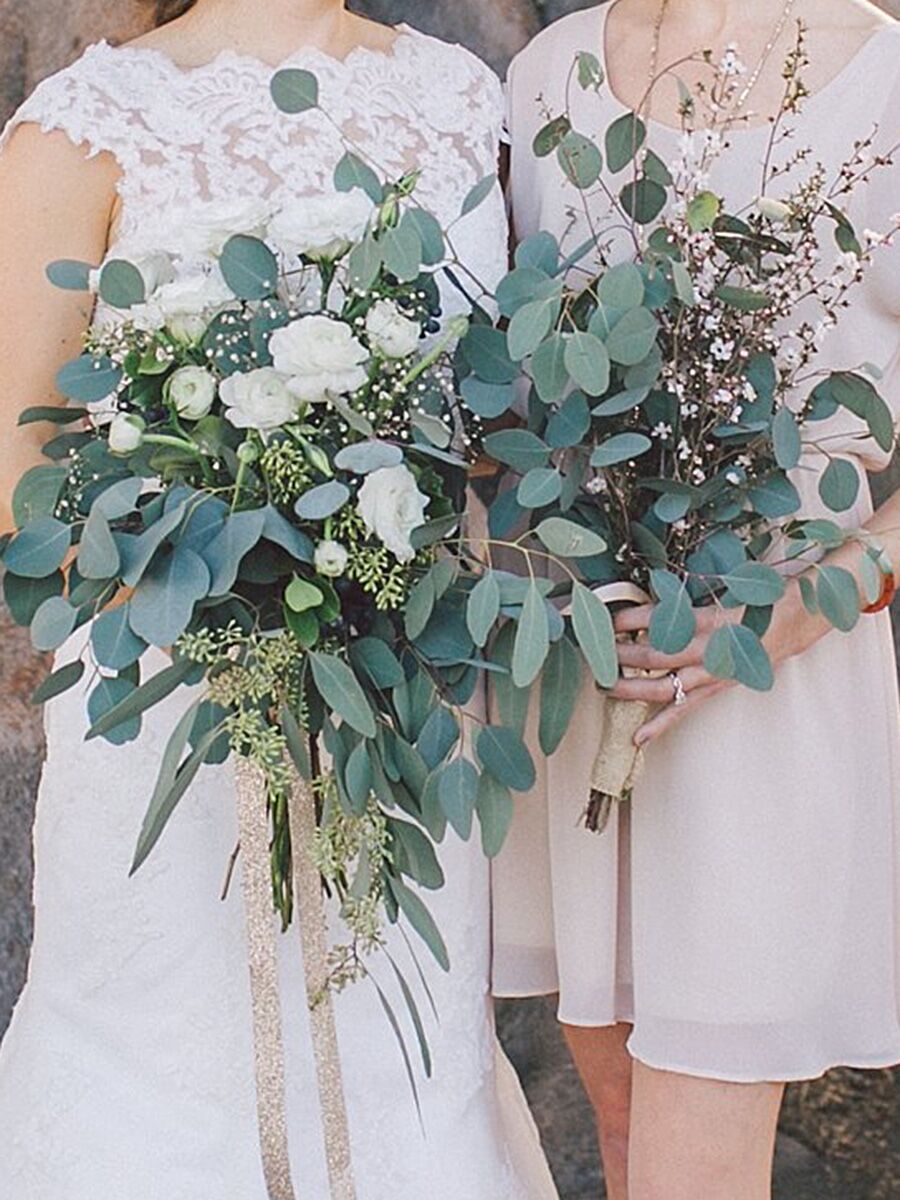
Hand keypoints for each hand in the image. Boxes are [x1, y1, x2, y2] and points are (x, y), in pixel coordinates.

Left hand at [610, 578, 830, 745]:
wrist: (791, 623)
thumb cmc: (753, 603)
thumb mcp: (716, 593)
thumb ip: (683, 603)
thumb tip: (646, 604)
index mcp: (706, 619)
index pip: (657, 618)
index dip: (626, 619)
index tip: (603, 617)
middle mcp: (706, 649)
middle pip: (653, 655)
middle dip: (619, 656)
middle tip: (594, 652)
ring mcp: (710, 673)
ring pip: (662, 686)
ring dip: (630, 688)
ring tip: (604, 688)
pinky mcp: (714, 689)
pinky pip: (683, 709)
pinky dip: (659, 724)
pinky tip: (638, 737)